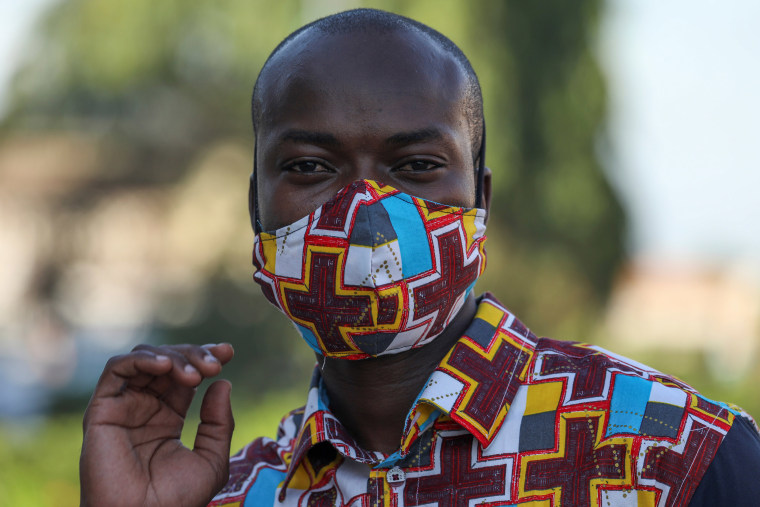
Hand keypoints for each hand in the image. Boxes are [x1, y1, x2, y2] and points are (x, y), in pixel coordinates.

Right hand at [80, 343, 234, 506]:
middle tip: (214, 366)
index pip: (184, 375)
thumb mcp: (212, 459)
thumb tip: (223, 382)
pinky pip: (116, 370)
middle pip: (167, 361)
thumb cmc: (176, 501)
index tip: (228, 352)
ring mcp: (122, 408)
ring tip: (195, 374)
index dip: (204, 357)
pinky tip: (165, 366)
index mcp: (166, 417)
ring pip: (144, 359)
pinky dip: (141, 359)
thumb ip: (219, 423)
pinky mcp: (102, 410)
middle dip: (193, 355)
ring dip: (173, 356)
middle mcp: (143, 408)